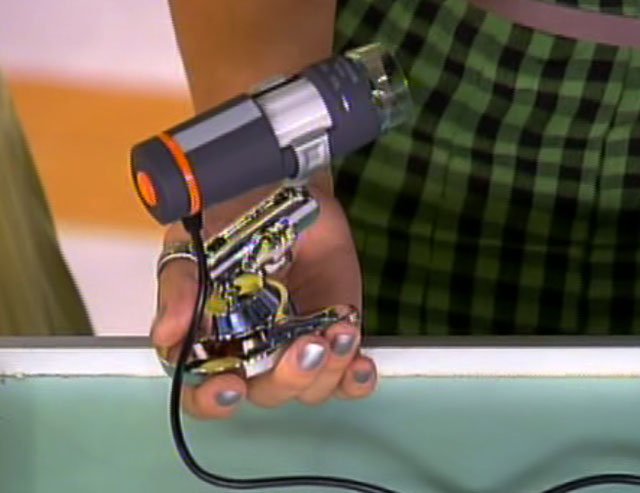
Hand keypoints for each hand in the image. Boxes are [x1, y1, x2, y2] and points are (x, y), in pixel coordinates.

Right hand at [151, 184, 376, 418]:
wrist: (282, 185)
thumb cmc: (231, 216)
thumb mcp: (194, 246)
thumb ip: (181, 289)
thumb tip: (166, 332)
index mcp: (212, 339)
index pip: (203, 390)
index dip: (212, 399)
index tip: (229, 385)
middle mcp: (254, 349)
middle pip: (267, 392)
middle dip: (288, 377)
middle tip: (305, 345)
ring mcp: (297, 343)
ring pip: (312, 386)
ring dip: (329, 369)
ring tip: (339, 331)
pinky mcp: (333, 333)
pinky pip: (347, 373)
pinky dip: (356, 376)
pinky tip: (360, 364)